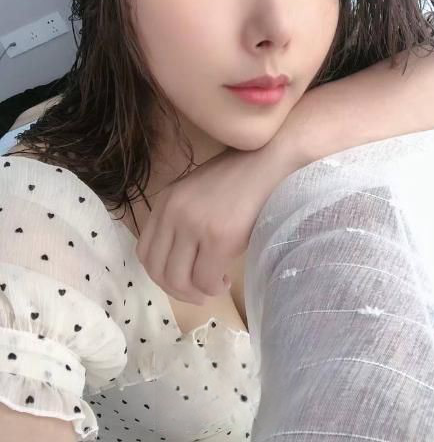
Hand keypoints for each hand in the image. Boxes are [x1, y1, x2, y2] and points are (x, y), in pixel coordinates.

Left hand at [134, 145, 282, 304]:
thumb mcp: (196, 195)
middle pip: (157, 270)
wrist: (268, 162)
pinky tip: (225, 280)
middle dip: (177, 291)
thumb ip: (181, 220)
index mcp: (165, 202)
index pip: (144, 252)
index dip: (160, 274)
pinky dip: (214, 287)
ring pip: (178, 280)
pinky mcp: (218, 238)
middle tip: (197, 292)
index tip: (181, 279)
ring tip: (214, 285)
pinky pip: (206, 279)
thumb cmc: (239, 178)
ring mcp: (194, 226)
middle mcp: (173, 213)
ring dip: (195, 292)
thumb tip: (181, 260)